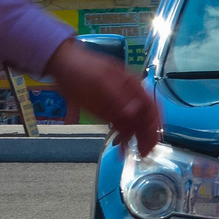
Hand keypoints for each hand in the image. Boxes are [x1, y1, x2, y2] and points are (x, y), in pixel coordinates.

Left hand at [44, 38, 162, 154]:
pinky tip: (120, 147)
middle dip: (147, 135)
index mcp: (133, 86)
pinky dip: (122, 137)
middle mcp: (129, 96)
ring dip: (135, 138)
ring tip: (132, 153)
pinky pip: (119, 126)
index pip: (152, 107)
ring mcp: (118, 104)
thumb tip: (133, 112)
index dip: (155, 125)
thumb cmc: (83, 69)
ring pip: (133, 124)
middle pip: (145, 118)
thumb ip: (118, 97)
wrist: (63, 65)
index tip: (152, 141)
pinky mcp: (107, 111)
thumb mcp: (100, 82)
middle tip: (143, 152)